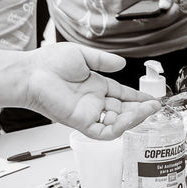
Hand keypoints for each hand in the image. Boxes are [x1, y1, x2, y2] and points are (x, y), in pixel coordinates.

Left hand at [21, 42, 160, 137]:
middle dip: (141, 110)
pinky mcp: (80, 122)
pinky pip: (103, 132)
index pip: (122, 96)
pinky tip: (129, 119)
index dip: (138, 98)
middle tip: (155, 107)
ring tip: (147, 111)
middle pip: (123, 111)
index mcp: (95, 87)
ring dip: (133, 119)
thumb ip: (103, 61)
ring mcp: (88, 114)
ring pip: (116, 124)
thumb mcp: (82, 56)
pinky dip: (118, 128)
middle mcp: (93, 102)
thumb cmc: (49, 63)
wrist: (31, 72)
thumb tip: (122, 64)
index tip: (152, 99)